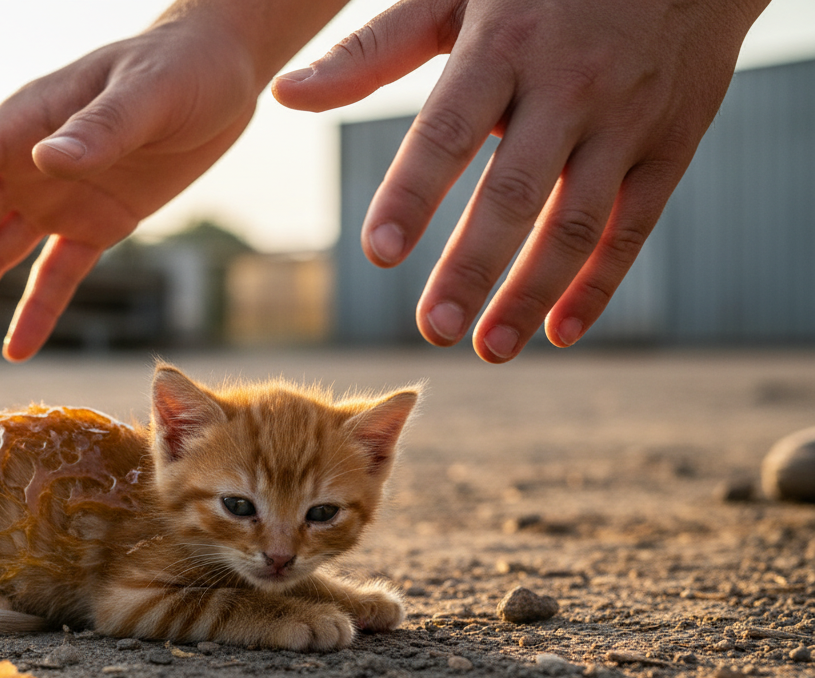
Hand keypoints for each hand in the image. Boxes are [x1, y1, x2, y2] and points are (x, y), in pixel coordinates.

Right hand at [0, 17, 264, 360]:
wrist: (224, 68)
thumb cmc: (182, 65)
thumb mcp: (148, 94)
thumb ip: (100, 129)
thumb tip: (46, 160)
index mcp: (25, 125)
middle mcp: (26, 166)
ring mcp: (57, 198)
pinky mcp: (96, 224)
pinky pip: (57, 276)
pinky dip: (36, 312)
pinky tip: (14, 352)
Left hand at [274, 0, 768, 361]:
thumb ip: (370, 52)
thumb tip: (285, 96)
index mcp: (503, 48)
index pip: (447, 131)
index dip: (413, 194)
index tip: (378, 253)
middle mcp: (568, 87)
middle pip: (514, 192)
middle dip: (473, 268)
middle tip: (432, 331)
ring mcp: (626, 119)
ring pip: (578, 223)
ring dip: (532, 294)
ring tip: (489, 349)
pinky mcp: (672, 144)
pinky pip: (635, 226)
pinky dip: (599, 285)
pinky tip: (559, 333)